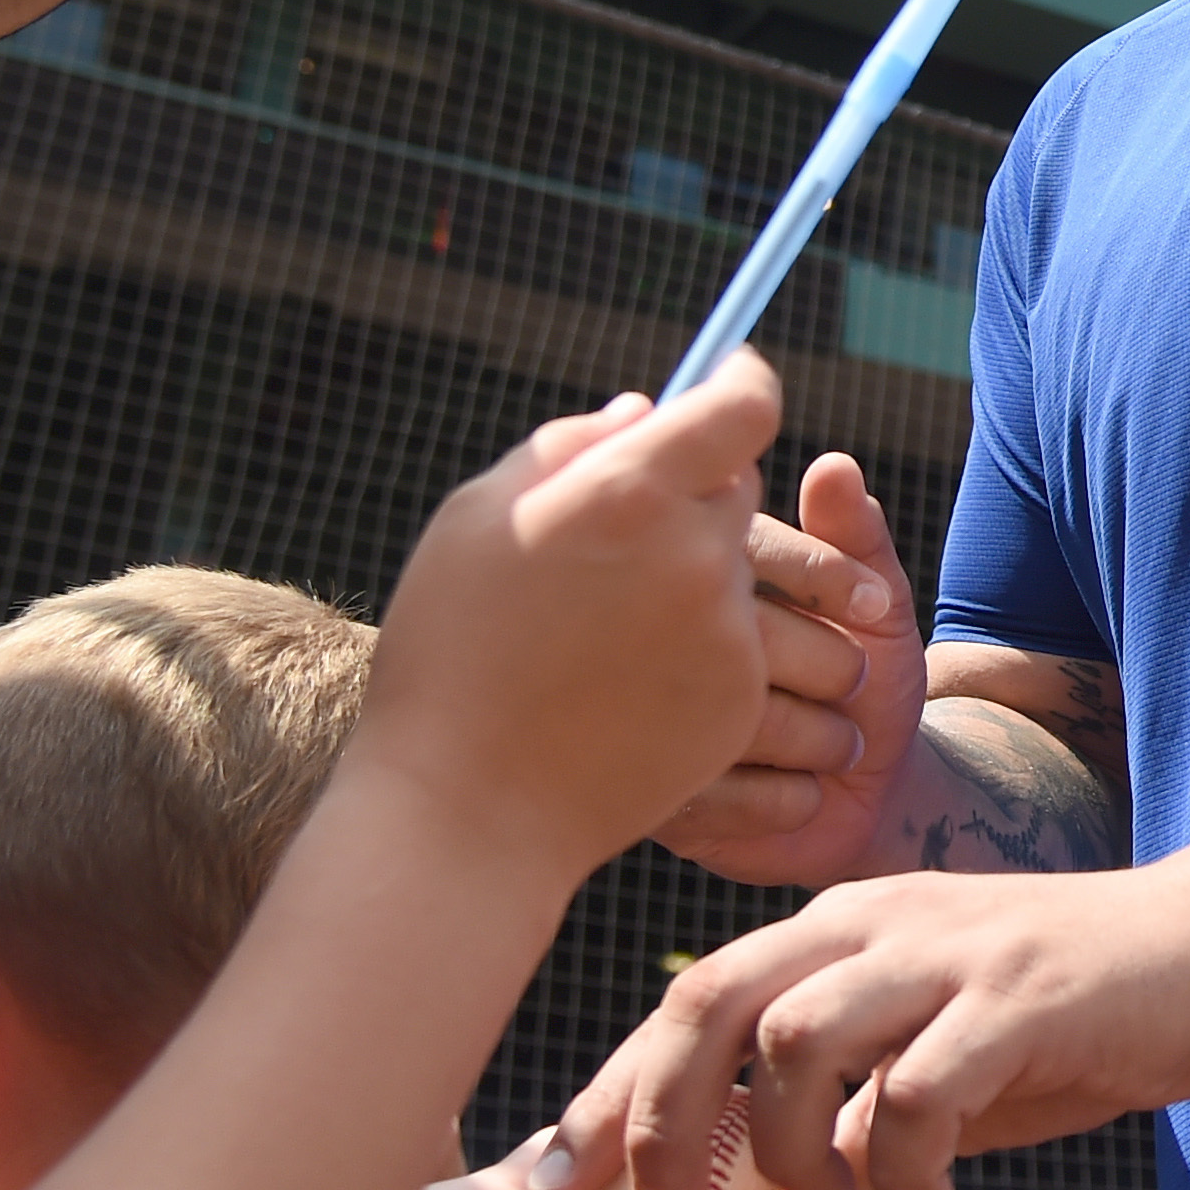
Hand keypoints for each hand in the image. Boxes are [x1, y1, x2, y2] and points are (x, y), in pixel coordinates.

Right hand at [350, 352, 780, 875]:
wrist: (468, 809)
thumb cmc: (448, 653)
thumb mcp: (475, 522)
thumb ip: (568, 451)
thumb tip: (644, 416)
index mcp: (628, 493)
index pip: (742, 409)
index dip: (741, 385)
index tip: (731, 380)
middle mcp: (696, 556)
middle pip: (737, 489)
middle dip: (693, 494)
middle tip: (623, 533)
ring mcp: (725, 636)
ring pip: (737, 572)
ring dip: (693, 577)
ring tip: (608, 628)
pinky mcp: (736, 703)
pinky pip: (733, 645)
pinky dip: (695, 649)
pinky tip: (622, 682)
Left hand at [539, 860, 1189, 1189]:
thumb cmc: (1084, 997)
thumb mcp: (949, 1038)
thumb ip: (864, 1089)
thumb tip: (793, 1177)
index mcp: (847, 924)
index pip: (691, 995)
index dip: (617, 1087)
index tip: (570, 1174)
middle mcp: (879, 921)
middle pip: (709, 1002)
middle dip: (661, 1121)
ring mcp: (947, 954)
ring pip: (794, 1044)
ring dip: (795, 1151)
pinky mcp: (1017, 1000)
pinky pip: (914, 1097)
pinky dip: (905, 1173)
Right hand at [656, 453, 926, 886]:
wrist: (865, 794)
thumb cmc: (867, 678)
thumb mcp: (879, 604)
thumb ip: (858, 539)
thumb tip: (834, 466)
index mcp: (706, 573)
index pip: (748, 549)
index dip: (821, 577)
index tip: (876, 612)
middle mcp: (662, 639)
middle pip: (733, 637)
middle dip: (823, 667)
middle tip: (856, 688)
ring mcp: (648, 722)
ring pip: (723, 721)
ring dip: (809, 737)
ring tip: (839, 743)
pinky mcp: (656, 800)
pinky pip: (715, 796)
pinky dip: (783, 797)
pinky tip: (806, 793)